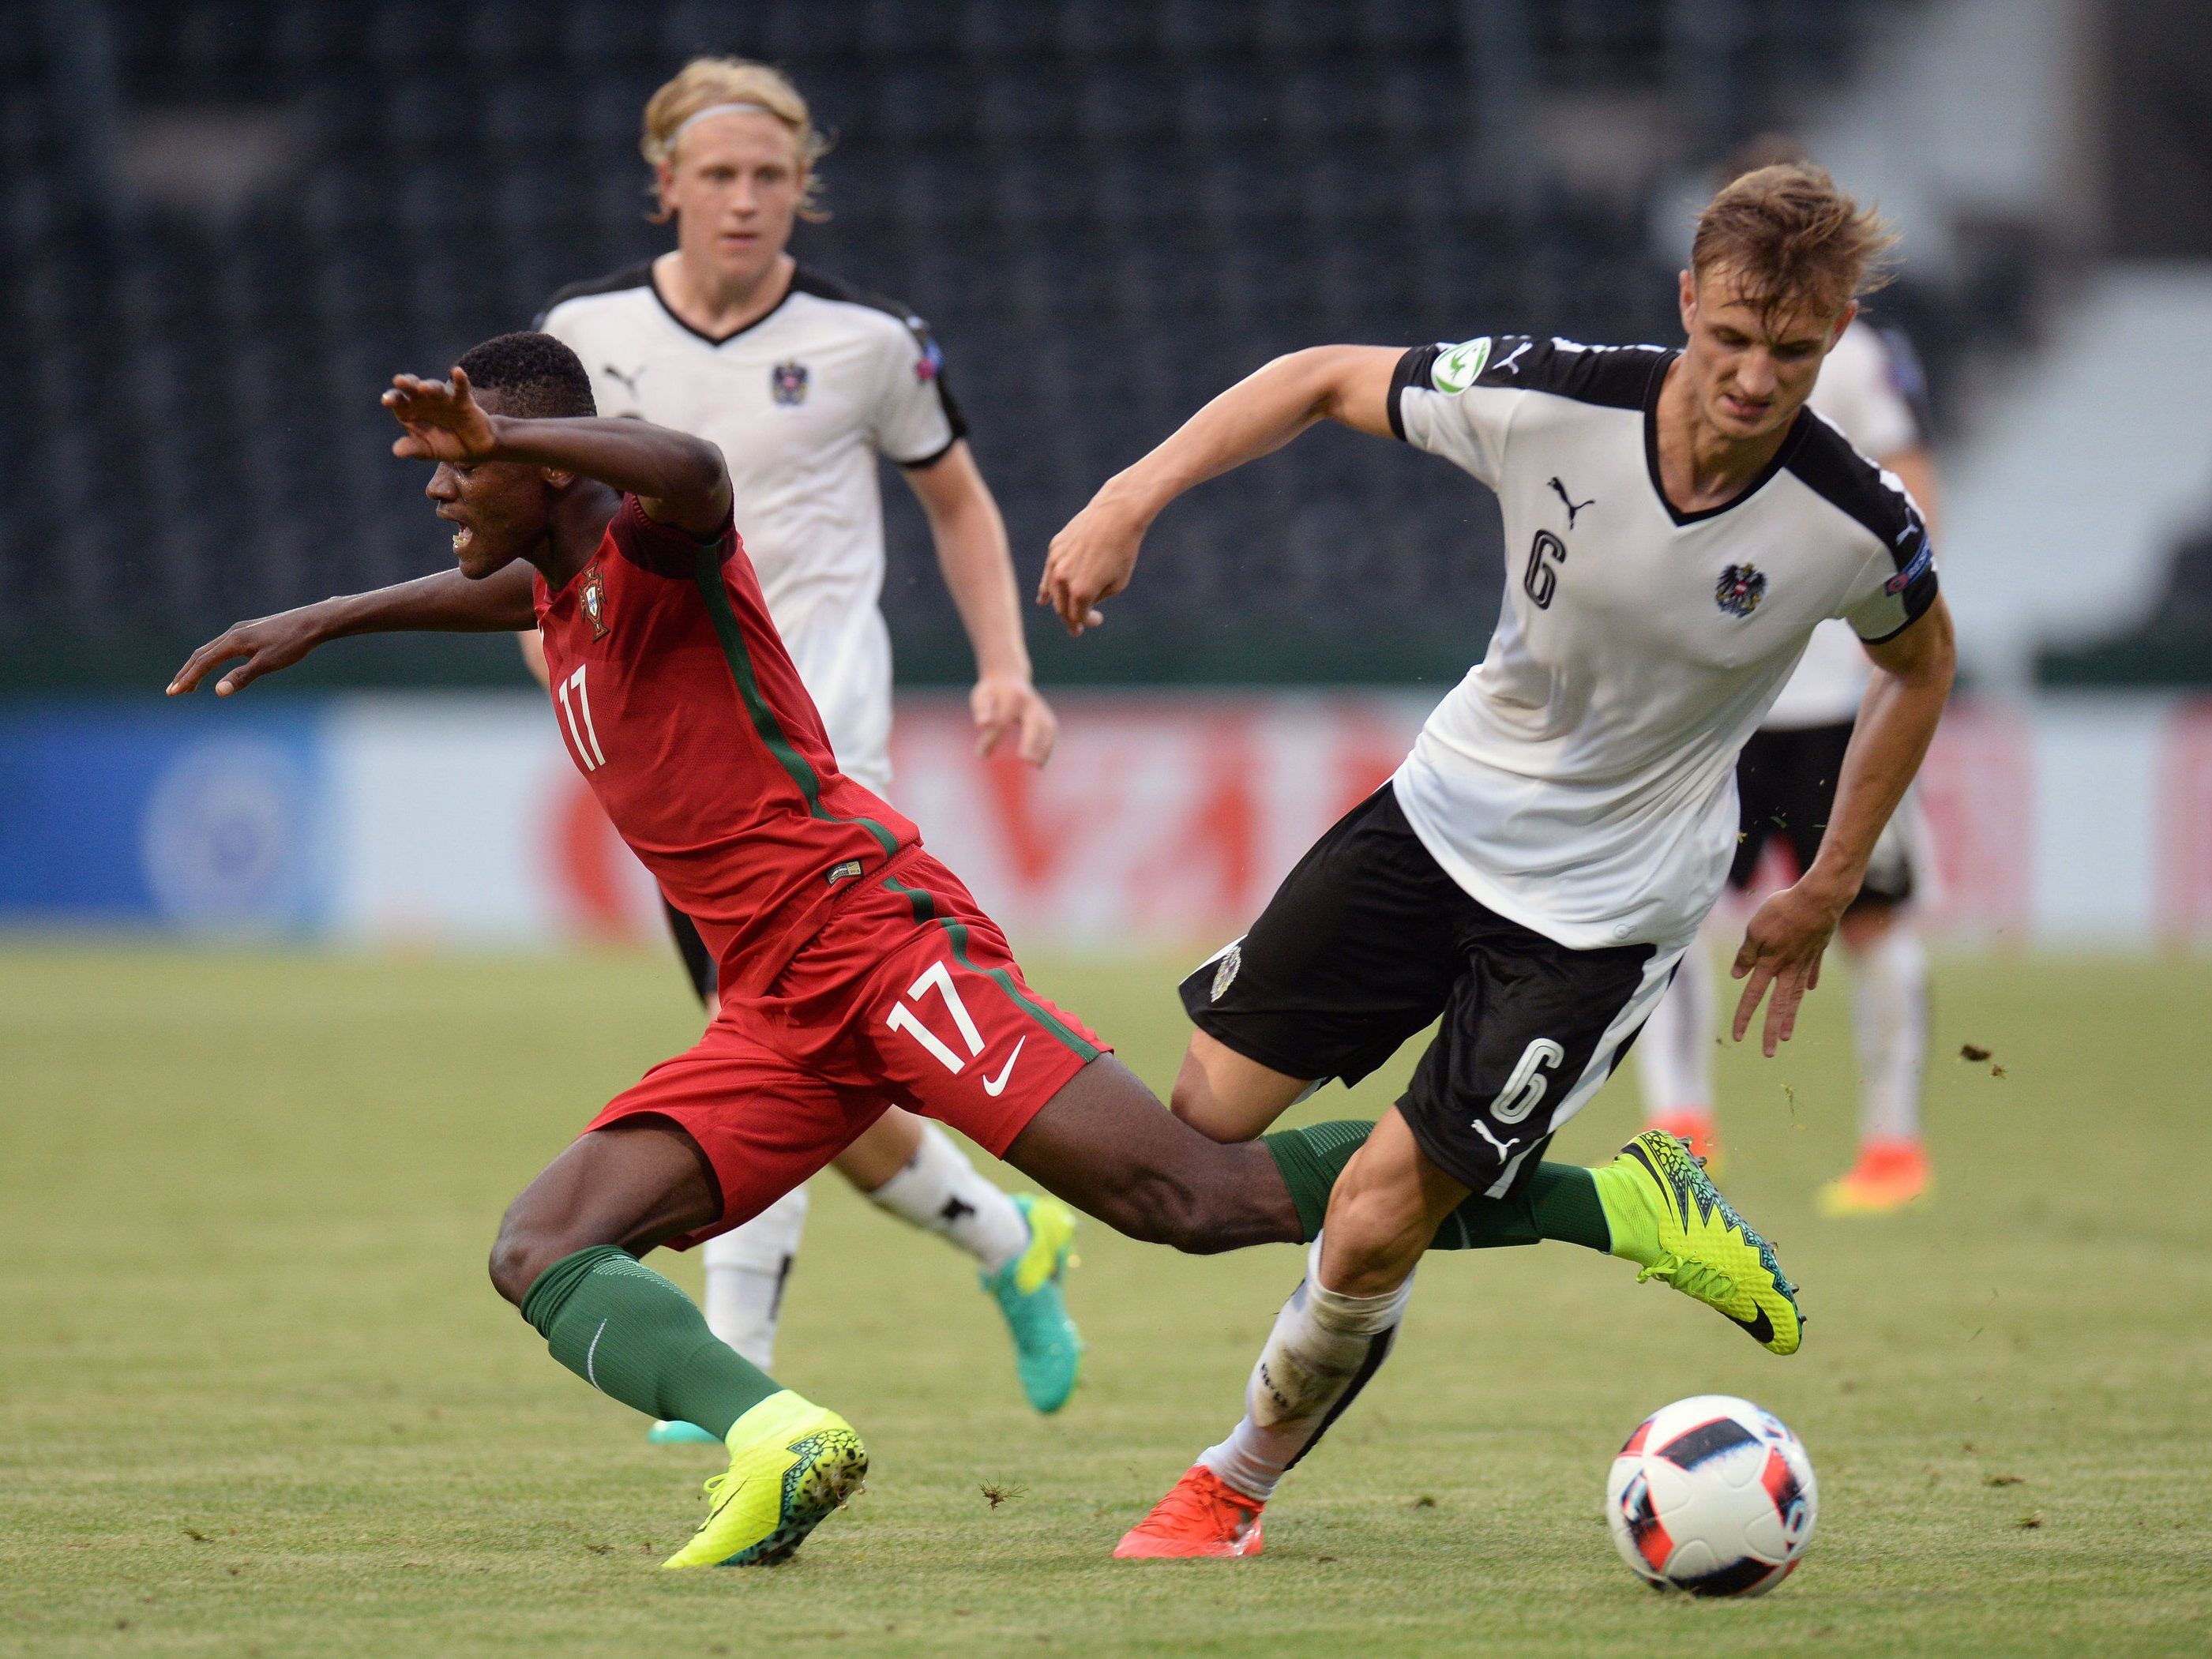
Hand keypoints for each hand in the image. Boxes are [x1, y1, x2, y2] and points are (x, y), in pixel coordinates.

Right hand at [167, 604, 330, 696]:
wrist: (313, 622)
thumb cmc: (293, 644)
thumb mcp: (268, 664)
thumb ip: (242, 677)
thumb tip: (217, 691)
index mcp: (234, 641)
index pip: (204, 663)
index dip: (188, 679)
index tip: (174, 693)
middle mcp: (233, 633)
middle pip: (202, 655)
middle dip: (186, 674)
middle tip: (173, 691)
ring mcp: (242, 630)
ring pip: (212, 650)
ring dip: (198, 667)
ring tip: (190, 685)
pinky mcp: (251, 631)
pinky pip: (223, 646)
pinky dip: (213, 659)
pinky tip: (217, 666)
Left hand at [382, 367, 498, 462]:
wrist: (471, 450)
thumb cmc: (443, 445)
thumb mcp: (426, 450)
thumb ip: (412, 448)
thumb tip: (397, 451)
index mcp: (410, 410)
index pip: (398, 401)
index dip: (392, 398)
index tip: (386, 401)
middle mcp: (424, 400)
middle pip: (413, 388)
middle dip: (407, 384)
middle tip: (399, 381)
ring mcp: (443, 398)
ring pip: (436, 388)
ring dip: (431, 386)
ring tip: (424, 388)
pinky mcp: (463, 400)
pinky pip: (461, 388)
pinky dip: (460, 380)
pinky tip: (457, 372)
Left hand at [971, 675, 1057, 765]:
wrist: (1008, 677)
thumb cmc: (991, 692)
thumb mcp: (981, 697)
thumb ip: (982, 711)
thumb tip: (982, 724)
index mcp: (1012, 697)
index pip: (1003, 720)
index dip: (992, 738)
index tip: (981, 753)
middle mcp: (1030, 703)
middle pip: (1034, 723)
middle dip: (1031, 741)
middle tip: (1026, 760)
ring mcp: (1041, 709)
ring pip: (1048, 728)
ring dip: (1045, 748)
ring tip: (1038, 766)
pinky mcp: (1047, 715)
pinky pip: (1052, 732)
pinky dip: (1049, 748)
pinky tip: (1041, 763)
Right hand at [1036, 494, 1142, 634]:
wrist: (1116, 516)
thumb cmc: (1123, 550)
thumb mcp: (1118, 583)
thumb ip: (1098, 598)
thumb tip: (1085, 603)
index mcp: (1081, 592)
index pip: (1078, 617)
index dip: (1087, 622)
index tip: (1098, 620)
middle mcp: (1063, 580)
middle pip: (1062, 608)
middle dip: (1070, 620)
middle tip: (1076, 629)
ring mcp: (1056, 563)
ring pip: (1052, 592)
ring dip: (1057, 605)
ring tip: (1061, 615)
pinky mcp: (1054, 549)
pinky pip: (1048, 574)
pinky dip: (1046, 588)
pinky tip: (1043, 598)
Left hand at [1729, 876, 1851, 1057]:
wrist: (1819, 899)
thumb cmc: (1782, 910)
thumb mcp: (1755, 929)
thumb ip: (1746, 954)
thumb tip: (1737, 975)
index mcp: (1769, 964)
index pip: (1752, 997)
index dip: (1744, 1017)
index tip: (1738, 1037)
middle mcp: (1788, 969)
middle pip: (1777, 1006)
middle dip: (1770, 1031)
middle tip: (1768, 1053)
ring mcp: (1806, 962)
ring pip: (1795, 995)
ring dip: (1789, 1016)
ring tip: (1786, 1035)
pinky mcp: (1818, 951)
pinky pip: (1812, 972)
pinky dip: (1809, 981)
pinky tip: (1809, 990)